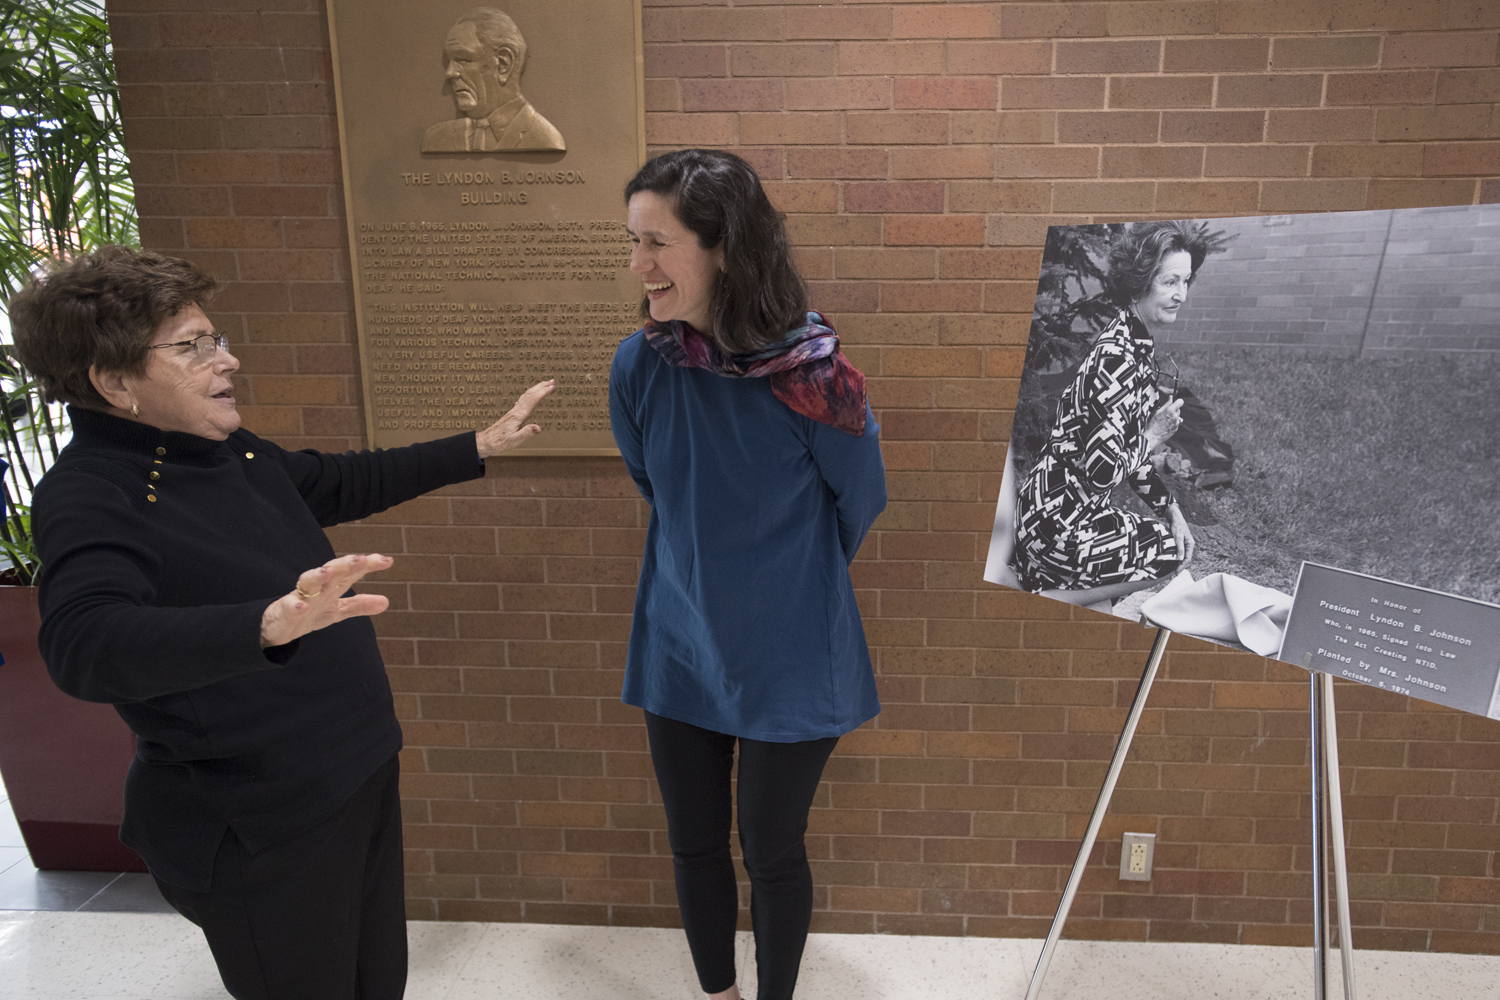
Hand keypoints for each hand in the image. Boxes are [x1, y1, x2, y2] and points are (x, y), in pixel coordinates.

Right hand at [259, 553, 393, 647]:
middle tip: (361, 559)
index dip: (368, 565)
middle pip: (331, 571)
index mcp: (331, 587)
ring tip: (328, 572)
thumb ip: (359, 605)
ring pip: (307, 581)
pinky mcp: (283, 611)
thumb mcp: (337, 611)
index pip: (351, 571)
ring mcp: (299, 597)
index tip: (388, 561)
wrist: (278, 628)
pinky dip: (295, 605)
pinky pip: (289, 606)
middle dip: (345, 564)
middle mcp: (317, 587)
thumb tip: (386, 601)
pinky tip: (303, 605)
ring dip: (317, 575)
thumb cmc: (309, 614)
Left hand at [476, 380, 555, 457]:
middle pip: (530, 394)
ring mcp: (514, 411)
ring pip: (526, 395)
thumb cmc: (500, 441)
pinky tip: (532, 395)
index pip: (533, 400)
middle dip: (541, 386)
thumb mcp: (515, 440)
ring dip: (536, 388)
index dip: (543, 392)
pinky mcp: (512, 414)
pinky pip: (523, 400)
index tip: (552, 387)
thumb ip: (527, 433)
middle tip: (552, 381)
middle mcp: (516, 411)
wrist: (487, 441)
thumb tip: (538, 428)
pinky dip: (531, 394)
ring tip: (545, 384)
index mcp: (518, 416)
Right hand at [1144, 397, 1183, 451]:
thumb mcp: (1156, 412)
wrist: (1153, 437)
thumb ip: (1165, 404)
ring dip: (1173, 416)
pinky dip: (1172, 422)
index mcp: (1170, 410)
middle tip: (1165, 413)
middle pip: (1178, 409)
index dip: (1177, 401)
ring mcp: (1177, 423)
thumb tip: (1170, 398)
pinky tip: (1166, 425)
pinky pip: (1176, 422)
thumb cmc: (1152, 424)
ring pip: (1177, 416)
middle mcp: (1175, 416)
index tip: (1174, 402)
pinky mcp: (1176, 428)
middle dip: (1173, 409)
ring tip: (1165, 420)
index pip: (1180, 401)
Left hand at [1167, 504, 1195, 568]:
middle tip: (1174, 575)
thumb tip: (1180, 559)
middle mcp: (1189, 546)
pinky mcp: (1180, 544)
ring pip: (1183, 557)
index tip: (1176, 573)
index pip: (1188, 559)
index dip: (1182, 567)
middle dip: (1181, 567)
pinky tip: (1171, 563)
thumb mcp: (1177, 537)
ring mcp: (1185, 545)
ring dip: (1178, 564)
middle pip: (1186, 560)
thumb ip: (1179, 547)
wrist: (1175, 518)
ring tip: (1172, 571)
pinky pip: (1179, 554)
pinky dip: (1176, 559)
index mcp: (1190, 545)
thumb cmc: (1177, 526)